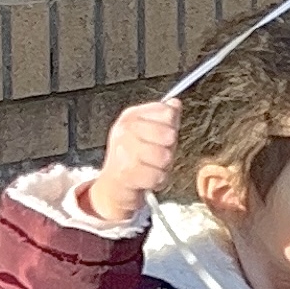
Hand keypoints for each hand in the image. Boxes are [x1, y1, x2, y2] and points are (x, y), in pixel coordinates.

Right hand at [85, 98, 180, 223]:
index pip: (168, 113)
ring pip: (165, 157)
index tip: (161, 137)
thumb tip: (175, 103)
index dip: (171, 127)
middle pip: (169, 135)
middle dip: (169, 149)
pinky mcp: (126, 172)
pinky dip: (158, 181)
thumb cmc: (135, 157)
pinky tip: (148, 178)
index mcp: (131, 116)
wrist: (114, 185)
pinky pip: (159, 176)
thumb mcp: (150, 132)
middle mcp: (124, 130)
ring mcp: (123, 151)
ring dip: (164, 167)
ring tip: (151, 167)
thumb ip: (165, 117)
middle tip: (156, 155)